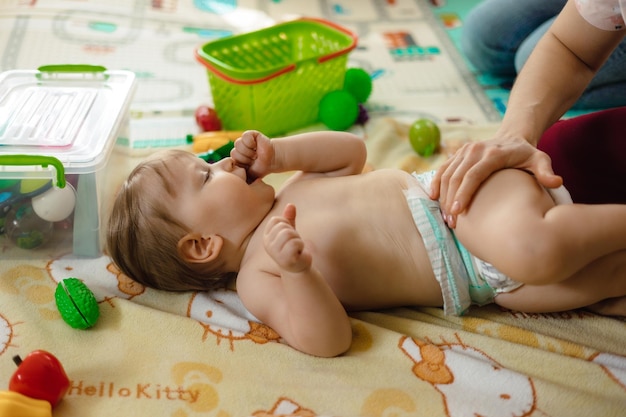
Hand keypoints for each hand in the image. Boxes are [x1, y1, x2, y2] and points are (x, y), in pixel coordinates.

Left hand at [231, 130, 274, 181]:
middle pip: (234, 153)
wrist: (272, 161)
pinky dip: (251, 142)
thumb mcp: (248, 176)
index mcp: (235, 159)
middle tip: (254, 160)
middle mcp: (237, 149)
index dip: (242, 165)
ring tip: (256, 154)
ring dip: (249, 152)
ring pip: (238, 144)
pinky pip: (245, 136)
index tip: (249, 167)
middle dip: (246, 159)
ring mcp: (243, 141)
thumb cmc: (260, 169)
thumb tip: (231, 184)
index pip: (230, 161)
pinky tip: (256, 146)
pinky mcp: (249, 134)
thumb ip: (239, 178)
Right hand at [264, 204, 311, 272]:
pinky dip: (301, 246)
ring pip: (289, 234)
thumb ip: (289, 218)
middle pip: (283, 227)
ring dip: (298, 239)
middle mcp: (268, 244)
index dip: (286, 224)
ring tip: (297, 248)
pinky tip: (299, 253)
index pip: (276, 220)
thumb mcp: (290, 231)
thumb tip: (291, 205)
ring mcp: (275, 252)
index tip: (288, 235)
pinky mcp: (285, 259)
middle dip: (294, 233)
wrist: (298, 267)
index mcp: (267, 236)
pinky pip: (295, 243)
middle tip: (294, 243)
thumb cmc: (292, 248)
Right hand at [430, 136, 562, 226]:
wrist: (512, 137)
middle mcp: (475, 150)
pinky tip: (433, 198)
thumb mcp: (540, 160)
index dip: (463, 193)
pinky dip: (435, 183)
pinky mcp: (457, 154)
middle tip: (451, 222)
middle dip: (450, 200)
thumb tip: (556, 182)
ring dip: (442, 195)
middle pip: (456, 176)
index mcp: (492, 154)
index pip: (473, 175)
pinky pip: (442, 169)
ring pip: (446, 173)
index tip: (458, 211)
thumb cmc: (526, 154)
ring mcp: (464, 151)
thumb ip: (546, 171)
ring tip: (445, 216)